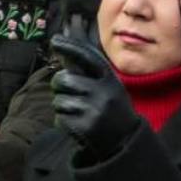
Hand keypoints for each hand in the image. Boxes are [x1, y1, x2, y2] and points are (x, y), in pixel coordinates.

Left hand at [50, 33, 137, 158]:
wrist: (126, 140)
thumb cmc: (111, 109)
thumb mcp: (108, 87)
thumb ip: (89, 74)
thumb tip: (64, 54)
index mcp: (111, 80)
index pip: (88, 57)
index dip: (70, 47)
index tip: (55, 40)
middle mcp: (104, 93)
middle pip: (64, 79)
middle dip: (59, 85)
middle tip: (67, 91)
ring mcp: (95, 111)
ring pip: (59, 100)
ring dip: (62, 106)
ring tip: (78, 111)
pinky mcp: (85, 127)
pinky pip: (60, 118)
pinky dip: (63, 121)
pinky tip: (77, 124)